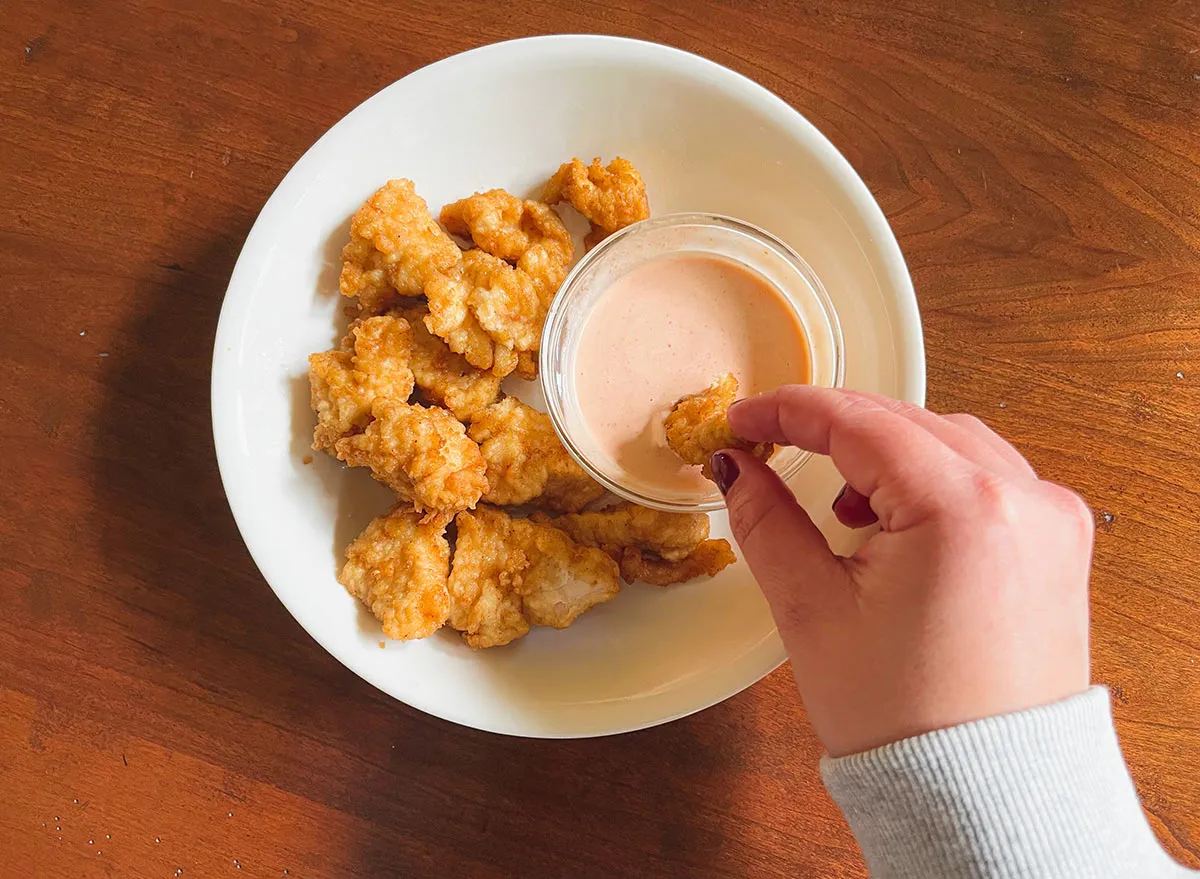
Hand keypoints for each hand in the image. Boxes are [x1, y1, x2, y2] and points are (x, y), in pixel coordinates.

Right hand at [713, 387, 1092, 756]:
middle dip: (835, 429)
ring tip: (837, 505)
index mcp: (964, 507)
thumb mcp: (812, 611)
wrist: (984, 798)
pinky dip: (932, 481)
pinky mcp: (1058, 545)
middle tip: (770, 444)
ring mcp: (1050, 520)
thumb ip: (767, 520)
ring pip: (950, 443)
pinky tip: (893, 522)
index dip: (790, 411)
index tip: (745, 416)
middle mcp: (1024, 498)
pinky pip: (988, 479)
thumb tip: (738, 468)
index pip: (862, 422)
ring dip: (885, 454)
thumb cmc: (908, 722)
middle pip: (908, 423)